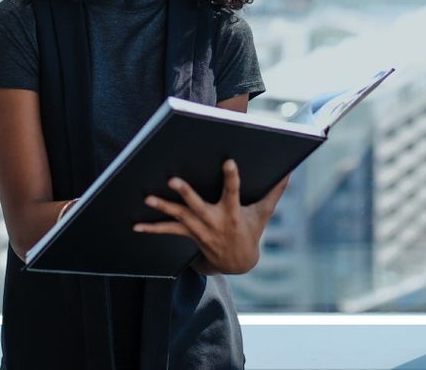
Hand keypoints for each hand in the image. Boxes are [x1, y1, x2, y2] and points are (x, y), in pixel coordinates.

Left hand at [133, 159, 289, 274]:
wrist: (238, 263)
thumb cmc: (250, 231)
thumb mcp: (264, 213)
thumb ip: (274, 191)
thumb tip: (289, 171)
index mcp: (233, 213)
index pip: (233, 192)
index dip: (231, 177)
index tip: (228, 161)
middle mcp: (214, 221)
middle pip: (197, 205)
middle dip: (185, 193)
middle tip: (173, 180)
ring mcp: (199, 229)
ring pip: (179, 216)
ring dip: (163, 208)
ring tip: (148, 198)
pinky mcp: (189, 234)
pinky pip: (168, 231)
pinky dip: (152, 228)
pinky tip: (136, 226)